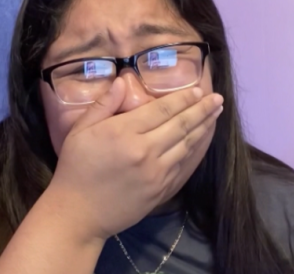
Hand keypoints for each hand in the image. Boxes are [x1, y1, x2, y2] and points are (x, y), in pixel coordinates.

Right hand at [44, 78, 222, 241]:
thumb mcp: (79, 131)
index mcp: (124, 133)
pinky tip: (203, 141)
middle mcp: (146, 151)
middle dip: (201, 110)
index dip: (182, 99)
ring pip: (188, 145)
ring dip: (204, 128)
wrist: (79, 213)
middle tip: (218, 98)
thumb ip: (103, 104)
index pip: (162, 110)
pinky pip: (186, 167)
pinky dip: (198, 151)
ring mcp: (157, 173)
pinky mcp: (162, 191)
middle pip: (181, 125)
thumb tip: (122, 81)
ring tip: (215, 114)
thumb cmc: (75, 168)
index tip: (197, 89)